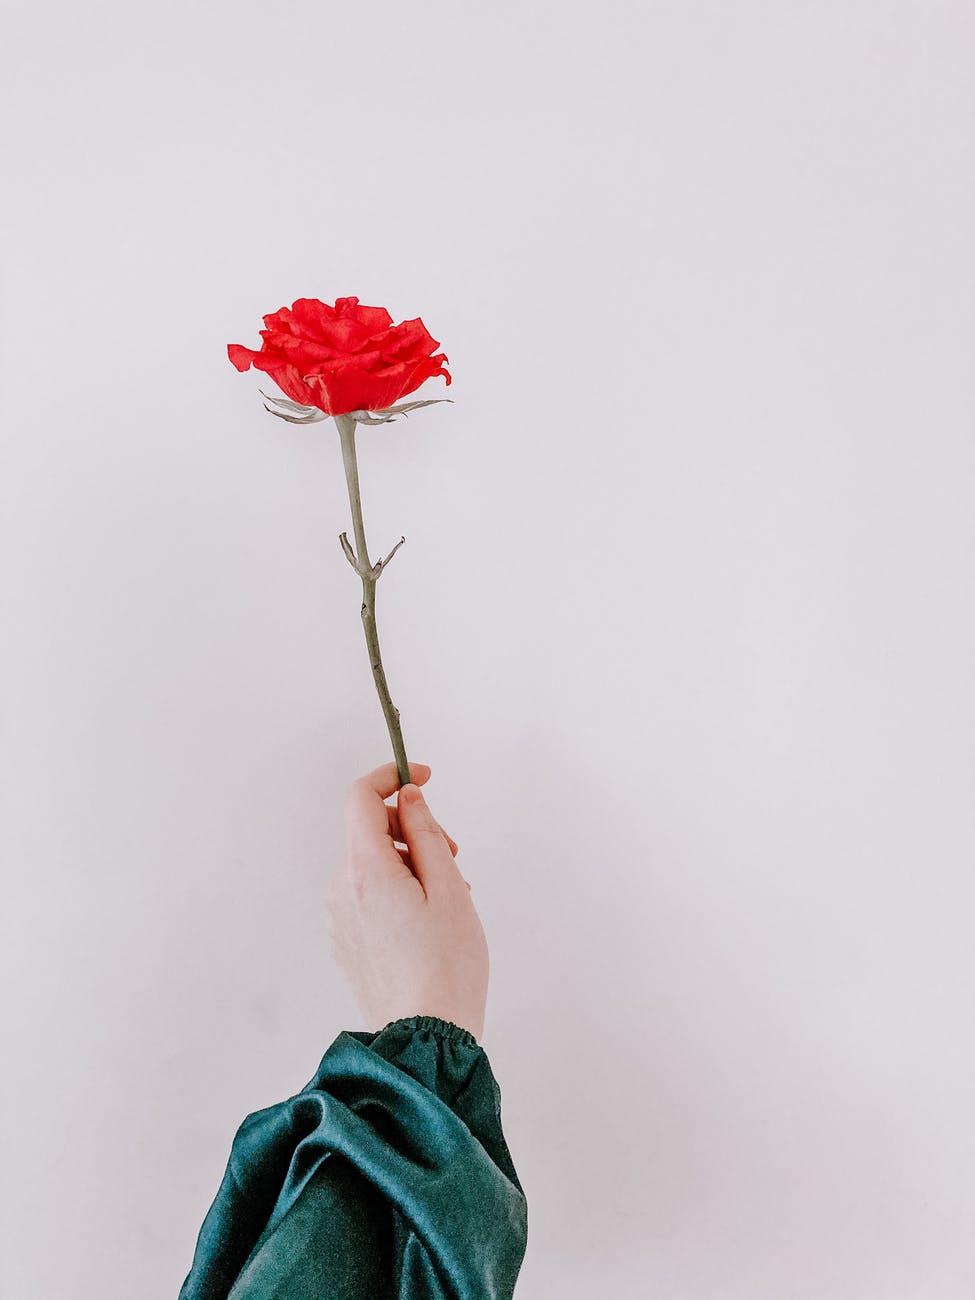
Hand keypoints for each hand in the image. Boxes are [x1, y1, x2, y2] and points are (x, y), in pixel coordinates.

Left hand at [326, 760, 488, 1041]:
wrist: (425, 1037)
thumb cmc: (447, 966)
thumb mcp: (449, 888)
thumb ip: (426, 833)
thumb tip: (408, 796)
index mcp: (365, 871)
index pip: (360, 797)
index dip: (390, 777)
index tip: (424, 777)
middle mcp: (342, 889)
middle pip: (367, 830)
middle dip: (410, 827)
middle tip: (454, 854)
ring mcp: (340, 918)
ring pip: (371, 863)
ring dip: (408, 862)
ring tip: (448, 897)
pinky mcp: (347, 941)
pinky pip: (368, 894)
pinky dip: (396, 889)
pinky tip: (429, 920)